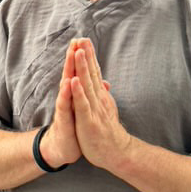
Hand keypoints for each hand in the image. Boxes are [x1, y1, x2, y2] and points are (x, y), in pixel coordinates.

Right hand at [39, 40, 82, 167]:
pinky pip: (65, 104)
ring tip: (72, 54)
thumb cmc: (74, 126)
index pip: (78, 72)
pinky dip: (67, 92)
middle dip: (73, 56)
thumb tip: (100, 81)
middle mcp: (68, 97)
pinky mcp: (63, 118)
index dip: (81, 57)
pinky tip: (69, 82)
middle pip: (70, 73)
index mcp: (75, 93)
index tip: (84, 40)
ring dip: (69, 68)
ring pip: (66, 84)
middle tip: (76, 40)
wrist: (62, 148)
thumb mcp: (84, 108)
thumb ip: (88, 92)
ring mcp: (64, 107)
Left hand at [69, 38, 132, 172]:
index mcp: (100, 96)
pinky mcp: (89, 121)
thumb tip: (105, 82)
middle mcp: (98, 98)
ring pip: (87, 85)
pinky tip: (73, 81)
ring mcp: (94, 109)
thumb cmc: (108, 131)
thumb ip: (103, 94)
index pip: (94, 72)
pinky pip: (82, 104)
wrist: (117, 153)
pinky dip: (78, 92)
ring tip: (78, 52)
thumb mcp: (105, 109)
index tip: (84, 40)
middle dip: (85, 55)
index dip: (89, 56)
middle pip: (91, 73)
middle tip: (82, 38)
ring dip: (82, 68)